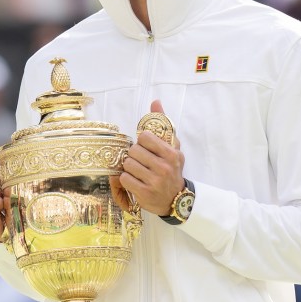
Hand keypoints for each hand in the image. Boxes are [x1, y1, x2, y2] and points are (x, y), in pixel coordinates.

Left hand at [118, 101, 184, 216]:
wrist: (176, 199)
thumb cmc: (172, 169)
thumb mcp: (173, 147)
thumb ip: (163, 124)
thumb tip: (156, 102)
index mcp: (171, 153)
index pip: (144, 137)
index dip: (142, 143)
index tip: (146, 149)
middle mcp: (164, 167)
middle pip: (133, 151)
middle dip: (134, 156)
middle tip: (141, 162)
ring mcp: (154, 181)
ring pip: (127, 164)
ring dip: (129, 168)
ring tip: (138, 172)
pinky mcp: (144, 193)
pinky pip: (124, 179)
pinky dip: (126, 179)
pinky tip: (135, 181)